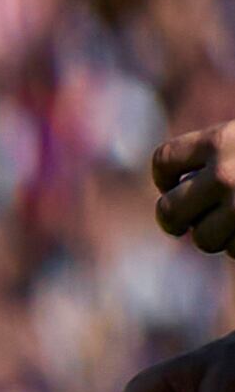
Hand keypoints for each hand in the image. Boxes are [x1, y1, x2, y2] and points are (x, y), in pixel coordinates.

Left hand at [158, 128, 234, 252]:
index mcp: (222, 141)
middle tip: (185, 222)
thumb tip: (181, 185)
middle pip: (169, 210)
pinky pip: (233, 250)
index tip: (176, 184)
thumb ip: (220, 150)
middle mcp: (225, 174)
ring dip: (215, 235)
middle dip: (176, 219)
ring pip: (203, 238)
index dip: (165, 176)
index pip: (164, 159)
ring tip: (234, 222)